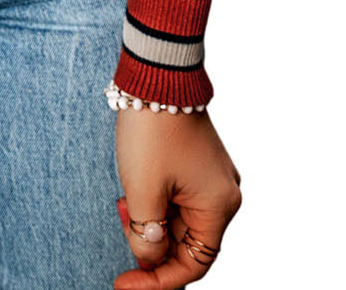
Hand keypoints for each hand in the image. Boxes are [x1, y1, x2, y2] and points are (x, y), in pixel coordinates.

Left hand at [114, 107, 241, 286]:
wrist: (157, 76)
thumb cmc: (153, 130)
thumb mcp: (142, 190)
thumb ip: (146, 234)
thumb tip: (149, 257)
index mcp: (219, 206)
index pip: (192, 265)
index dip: (157, 280)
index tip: (124, 284)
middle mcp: (223, 194)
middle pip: (187, 244)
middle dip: (151, 245)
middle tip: (122, 225)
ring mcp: (212, 179)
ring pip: (179, 222)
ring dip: (150, 222)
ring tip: (123, 203)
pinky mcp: (197, 165)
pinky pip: (178, 199)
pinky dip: (155, 204)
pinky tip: (132, 193)